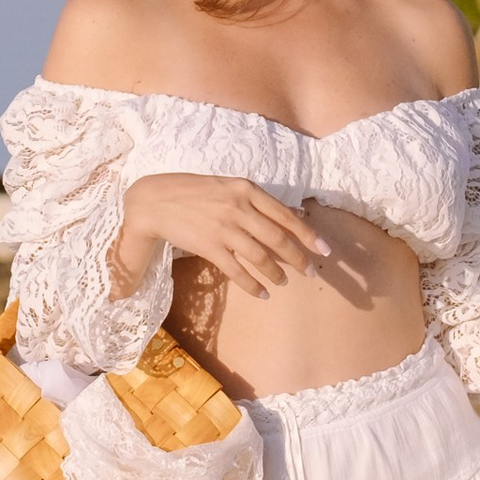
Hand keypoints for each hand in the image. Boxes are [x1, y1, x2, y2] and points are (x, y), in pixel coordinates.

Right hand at [115, 170, 336, 299]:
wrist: (155, 201)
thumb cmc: (194, 191)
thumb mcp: (228, 186)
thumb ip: (257, 200)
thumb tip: (293, 213)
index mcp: (246, 189)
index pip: (285, 215)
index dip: (308, 235)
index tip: (324, 249)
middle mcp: (238, 207)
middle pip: (278, 238)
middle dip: (298, 258)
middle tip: (310, 272)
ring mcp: (224, 228)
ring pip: (260, 256)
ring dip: (276, 273)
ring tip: (283, 283)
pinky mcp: (209, 246)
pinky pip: (237, 270)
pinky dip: (253, 284)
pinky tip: (263, 293)